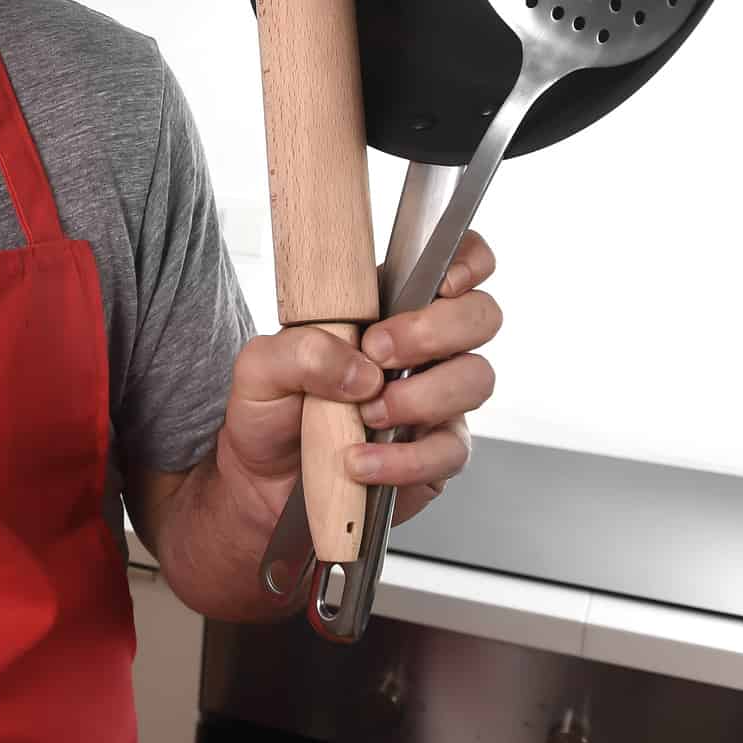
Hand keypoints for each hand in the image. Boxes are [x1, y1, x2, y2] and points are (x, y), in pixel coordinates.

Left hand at [216, 230, 500, 529]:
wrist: (262, 480)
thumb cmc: (270, 409)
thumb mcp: (260, 367)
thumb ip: (301, 351)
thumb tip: (359, 369)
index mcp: (387, 308)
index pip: (456, 265)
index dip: (469, 262)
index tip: (445, 282)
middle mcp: (425, 349)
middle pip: (482, 316)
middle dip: (434, 331)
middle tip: (377, 353)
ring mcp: (438, 400)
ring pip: (477, 379)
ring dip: (420, 395)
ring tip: (365, 414)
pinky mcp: (437, 453)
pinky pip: (451, 450)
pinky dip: (404, 458)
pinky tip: (361, 462)